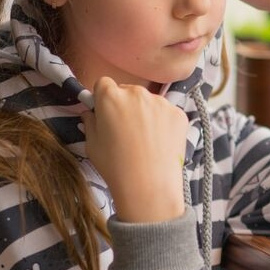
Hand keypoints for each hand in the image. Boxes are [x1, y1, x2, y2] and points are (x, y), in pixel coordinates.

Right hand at [81, 77, 188, 222]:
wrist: (149, 186)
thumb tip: (90, 112)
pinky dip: (163, 123)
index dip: (103, 98)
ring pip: (149, 101)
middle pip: (128, 91)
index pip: (104, 84)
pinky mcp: (179, 114)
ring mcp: (161, 102)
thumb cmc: (115, 166)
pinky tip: (160, 143)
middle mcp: (137, 93)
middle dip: (125, 104)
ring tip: (145, 140)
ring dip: (145, 113)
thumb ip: (89, 121)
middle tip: (126, 129)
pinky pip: (167, 113)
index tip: (105, 112)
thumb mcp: (91, 144)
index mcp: (111, 96)